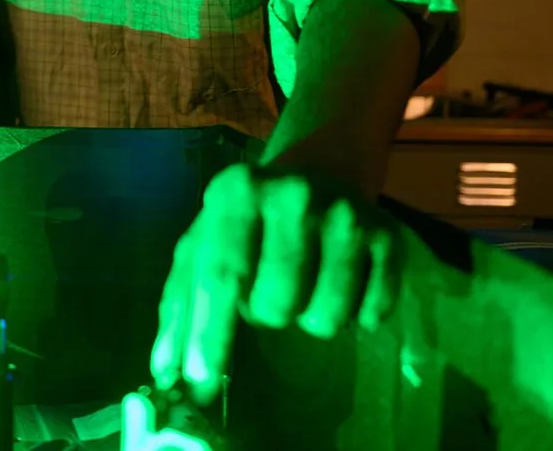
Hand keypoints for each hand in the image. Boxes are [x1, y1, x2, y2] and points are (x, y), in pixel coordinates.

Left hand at [150, 163, 400, 404]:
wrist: (316, 173)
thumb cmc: (245, 223)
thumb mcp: (202, 249)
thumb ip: (180, 308)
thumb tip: (165, 372)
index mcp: (235, 192)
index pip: (221, 274)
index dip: (210, 331)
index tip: (200, 379)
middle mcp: (292, 194)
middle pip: (275, 304)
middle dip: (265, 315)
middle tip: (267, 290)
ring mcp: (345, 213)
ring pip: (324, 314)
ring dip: (309, 317)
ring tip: (302, 286)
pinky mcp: (387, 235)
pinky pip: (370, 313)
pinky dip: (355, 315)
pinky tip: (343, 284)